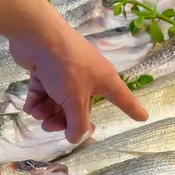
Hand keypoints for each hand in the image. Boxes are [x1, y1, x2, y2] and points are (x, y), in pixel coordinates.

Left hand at [9, 31, 147, 142]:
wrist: (37, 36)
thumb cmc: (66, 67)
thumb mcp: (75, 100)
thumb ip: (77, 123)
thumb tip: (75, 137)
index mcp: (104, 80)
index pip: (123, 99)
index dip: (133, 109)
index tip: (144, 117)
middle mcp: (88, 77)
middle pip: (81, 108)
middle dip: (64, 120)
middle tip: (49, 127)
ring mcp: (66, 73)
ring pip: (59, 102)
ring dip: (47, 112)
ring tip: (38, 115)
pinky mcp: (46, 70)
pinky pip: (44, 92)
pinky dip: (37, 101)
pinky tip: (31, 105)